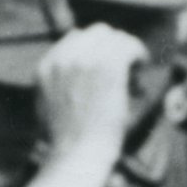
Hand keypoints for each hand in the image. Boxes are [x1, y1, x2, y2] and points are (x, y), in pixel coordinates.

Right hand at [12, 25, 147, 186]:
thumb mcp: (47, 107)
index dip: (95, 50)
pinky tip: (140, 69)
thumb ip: (57, 84)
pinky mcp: (108, 66)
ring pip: (115, 37)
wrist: (77, 154)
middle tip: (123, 68)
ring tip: (133, 75)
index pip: (75, 38)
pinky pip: (129, 46)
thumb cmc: (67, 141)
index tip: (106, 66)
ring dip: (127, 53)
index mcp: (46, 66)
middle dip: (112, 47)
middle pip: (96, 32)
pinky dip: (139, 55)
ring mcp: (86, 59)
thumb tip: (74, 77)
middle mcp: (64, 57)